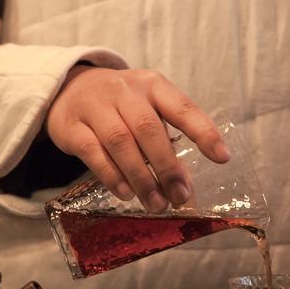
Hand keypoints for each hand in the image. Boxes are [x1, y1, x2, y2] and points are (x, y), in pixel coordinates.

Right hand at [45, 66, 230, 211]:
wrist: (67, 90)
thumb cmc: (118, 105)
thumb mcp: (145, 107)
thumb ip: (164, 138)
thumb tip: (185, 184)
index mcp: (152, 85)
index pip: (182, 107)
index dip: (203, 132)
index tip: (222, 158)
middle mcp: (124, 91)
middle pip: (148, 129)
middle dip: (167, 167)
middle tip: (180, 197)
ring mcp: (95, 106)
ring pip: (120, 142)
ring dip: (141, 177)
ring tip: (155, 203)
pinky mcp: (72, 127)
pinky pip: (93, 153)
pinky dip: (112, 176)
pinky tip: (126, 194)